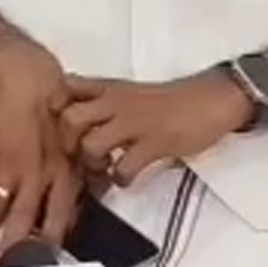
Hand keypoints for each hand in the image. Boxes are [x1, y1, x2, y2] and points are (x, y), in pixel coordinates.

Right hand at [0, 42, 82, 257]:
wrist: (28, 75)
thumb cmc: (61, 102)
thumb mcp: (81, 136)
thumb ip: (86, 165)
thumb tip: (98, 186)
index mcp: (65, 172)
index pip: (60, 214)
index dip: (52, 238)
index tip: (46, 260)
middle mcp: (39, 175)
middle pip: (25, 218)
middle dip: (14, 246)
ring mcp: (12, 166)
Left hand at [58, 73, 252, 185]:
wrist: (212, 98)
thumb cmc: (171, 100)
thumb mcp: (131, 92)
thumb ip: (104, 104)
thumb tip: (78, 126)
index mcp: (109, 88)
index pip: (66, 88)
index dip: (55, 109)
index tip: (59, 127)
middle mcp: (117, 102)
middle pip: (69, 119)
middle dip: (68, 143)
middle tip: (78, 155)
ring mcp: (135, 122)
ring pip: (91, 144)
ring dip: (92, 163)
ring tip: (103, 168)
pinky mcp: (155, 142)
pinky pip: (124, 166)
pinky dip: (121, 178)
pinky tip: (126, 177)